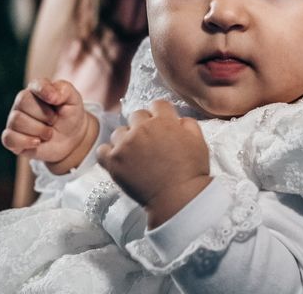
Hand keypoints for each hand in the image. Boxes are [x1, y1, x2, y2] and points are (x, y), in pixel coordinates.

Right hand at [1, 79, 97, 173]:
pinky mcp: (11, 138)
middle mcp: (22, 102)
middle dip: (44, 115)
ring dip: (39, 130)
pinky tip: (38, 142)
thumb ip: (64, 90)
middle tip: (54, 120)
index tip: (55, 100)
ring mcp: (14, 120)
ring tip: (49, 133)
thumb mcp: (74, 100)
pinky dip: (26, 142)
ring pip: (16, 120)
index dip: (44, 91)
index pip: (35, 85)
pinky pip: (9, 138)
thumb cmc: (70, 115)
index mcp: (37, 89)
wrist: (70, 139)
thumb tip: (51, 96)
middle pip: (23, 102)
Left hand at [97, 100, 210, 227]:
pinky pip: (102, 150)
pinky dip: (109, 154)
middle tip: (149, 143)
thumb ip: (188, 124)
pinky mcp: (113, 162)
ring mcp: (126, 144)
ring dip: (126, 140)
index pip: (157, 104)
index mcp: (164, 121)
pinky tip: (119, 161)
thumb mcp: (199, 142)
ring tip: (136, 156)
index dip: (160, 114)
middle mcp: (143, 129)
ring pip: (119, 132)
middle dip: (143, 126)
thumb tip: (178, 119)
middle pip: (137, 115)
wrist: (178, 198)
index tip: (160, 124)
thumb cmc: (191, 173)